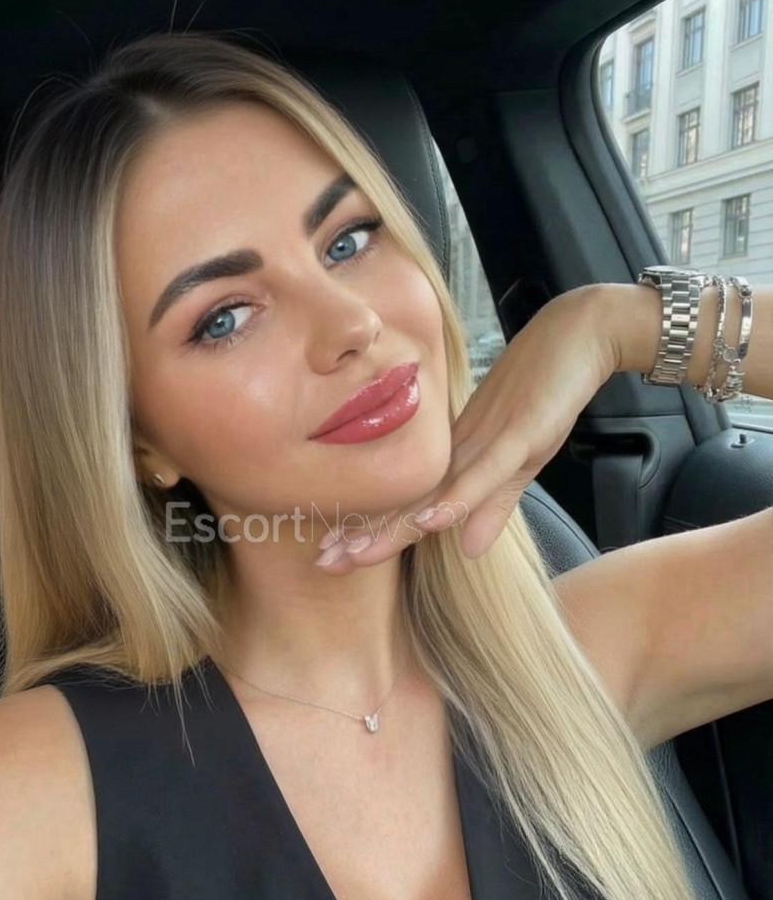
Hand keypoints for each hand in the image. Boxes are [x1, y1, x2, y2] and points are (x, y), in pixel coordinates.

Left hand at [314, 285, 616, 571]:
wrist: (576, 336)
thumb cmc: (544, 393)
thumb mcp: (519, 462)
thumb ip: (492, 505)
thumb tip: (468, 550)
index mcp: (456, 459)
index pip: (407, 503)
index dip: (372, 532)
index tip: (331, 558)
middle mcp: (460, 452)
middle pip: (406, 501)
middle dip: (364, 535)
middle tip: (321, 563)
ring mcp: (486, 442)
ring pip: (432, 491)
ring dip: (394, 525)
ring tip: (356, 554)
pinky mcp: (519, 435)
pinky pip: (482, 472)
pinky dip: (456, 498)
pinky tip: (430, 522)